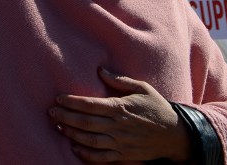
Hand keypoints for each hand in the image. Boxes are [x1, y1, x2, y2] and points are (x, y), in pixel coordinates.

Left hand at [50, 68, 190, 161]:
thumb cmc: (157, 108)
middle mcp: (118, 126)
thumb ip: (120, 80)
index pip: (90, 104)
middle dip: (65, 117)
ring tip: (59, 126)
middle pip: (85, 122)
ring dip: (72, 133)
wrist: (176, 135)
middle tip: (51, 112)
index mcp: (121, 108)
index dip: (72, 102)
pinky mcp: (123, 155)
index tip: (59, 98)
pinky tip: (75, 147)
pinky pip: (101, 157)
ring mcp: (120, 143)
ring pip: (90, 140)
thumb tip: (100, 70)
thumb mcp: (142, 88)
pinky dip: (86, 154)